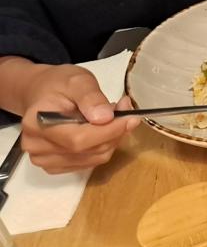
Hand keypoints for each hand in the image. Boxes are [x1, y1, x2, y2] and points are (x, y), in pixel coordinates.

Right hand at [17, 64, 139, 172]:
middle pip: (87, 151)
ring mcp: (44, 159)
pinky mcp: (55, 166)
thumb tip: (105, 118)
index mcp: (36, 124)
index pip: (78, 139)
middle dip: (115, 132)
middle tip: (125, 110)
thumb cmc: (58, 85)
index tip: (131, 117)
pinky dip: (103, 147)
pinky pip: (89, 162)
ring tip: (111, 116)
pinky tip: (102, 129)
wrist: (42, 94)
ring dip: (111, 139)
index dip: (109, 131)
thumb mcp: (78, 80)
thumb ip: (91, 98)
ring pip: (93, 159)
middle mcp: (36, 147)